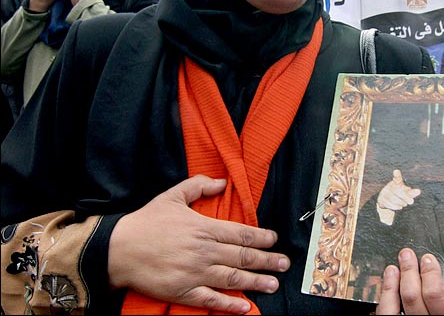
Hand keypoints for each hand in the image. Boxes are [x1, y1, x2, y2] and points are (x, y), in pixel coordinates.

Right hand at [108, 175, 290, 313]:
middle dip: (267, 260)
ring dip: (256, 282)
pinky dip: (229, 305)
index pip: (241, 233)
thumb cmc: (147, 221)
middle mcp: (204, 251)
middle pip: (243, 256)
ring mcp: (195, 273)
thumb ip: (199, 185)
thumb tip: (221, 182)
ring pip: (233, 278)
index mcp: (204, 228)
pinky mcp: (183, 292)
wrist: (119, 248)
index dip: (262, 238)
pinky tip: (244, 307)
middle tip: (284, 264)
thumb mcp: (173, 195)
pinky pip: (211, 300)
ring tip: (273, 284)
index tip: (274, 240)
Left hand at [376, 249, 443, 314]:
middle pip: (415, 295)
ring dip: (401, 275)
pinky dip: (388, 290)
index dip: (431, 275)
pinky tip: (390, 277)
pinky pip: (387, 310)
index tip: (429, 260)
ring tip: (402, 259)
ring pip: (401, 299)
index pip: (437, 296)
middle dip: (411, 270)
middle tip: (409, 255)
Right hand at [377, 169, 420, 211]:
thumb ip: (411, 192)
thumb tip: (418, 191)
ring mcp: (385, 193)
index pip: (397, 178)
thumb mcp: (406, 193)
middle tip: (411, 202)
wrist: (386, 201)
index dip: (397, 175)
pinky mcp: (381, 199)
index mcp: (396, 183)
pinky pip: (390, 204)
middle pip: (397, 190)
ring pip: (394, 199)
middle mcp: (389, 186)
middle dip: (405, 197)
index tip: (396, 171)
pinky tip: (399, 207)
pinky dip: (396, 207)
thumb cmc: (399, 195)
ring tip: (404, 204)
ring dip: (401, 203)